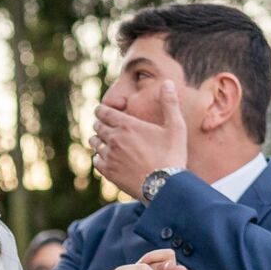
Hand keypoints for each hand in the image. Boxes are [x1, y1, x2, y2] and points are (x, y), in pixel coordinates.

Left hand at [90, 81, 188, 197]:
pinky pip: (96, 161)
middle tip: (102, 124)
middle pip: (97, 126)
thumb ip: (170, 103)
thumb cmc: (172, 156)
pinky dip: (99, 157)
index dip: (101, 110)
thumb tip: (168, 82)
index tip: (101, 111)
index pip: (103, 112)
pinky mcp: (108, 172)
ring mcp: (109, 156)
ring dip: (98, 140)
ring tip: (103, 141)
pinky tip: (105, 158)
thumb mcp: (175, 127)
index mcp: (127, 125)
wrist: (164, 187)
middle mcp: (114, 138)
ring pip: (94, 143)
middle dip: (100, 124)